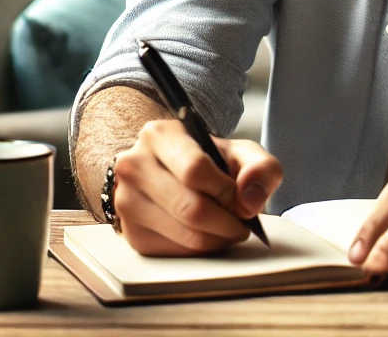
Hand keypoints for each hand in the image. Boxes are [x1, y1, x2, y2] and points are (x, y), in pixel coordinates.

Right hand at [111, 119, 282, 255]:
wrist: (175, 173)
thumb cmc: (209, 161)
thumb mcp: (241, 152)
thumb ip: (261, 167)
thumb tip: (250, 201)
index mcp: (160, 134)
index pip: (195, 169)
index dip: (225, 191)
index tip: (240, 199)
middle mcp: (134, 165)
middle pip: (189, 207)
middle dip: (226, 222)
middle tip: (242, 225)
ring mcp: (126, 200)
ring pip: (183, 234)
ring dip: (217, 239)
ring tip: (229, 229)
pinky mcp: (131, 233)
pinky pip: (174, 252)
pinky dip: (200, 249)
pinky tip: (208, 235)